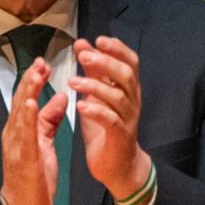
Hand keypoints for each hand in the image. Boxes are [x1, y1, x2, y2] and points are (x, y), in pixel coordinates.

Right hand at [0, 56, 62, 204]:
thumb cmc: (34, 178)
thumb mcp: (45, 144)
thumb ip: (50, 121)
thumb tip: (60, 97)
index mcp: (20, 131)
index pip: (25, 99)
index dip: (33, 80)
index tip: (43, 63)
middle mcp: (14, 135)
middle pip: (20, 101)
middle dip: (30, 80)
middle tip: (40, 60)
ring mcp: (16, 146)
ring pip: (20, 114)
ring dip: (27, 92)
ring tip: (35, 73)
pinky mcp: (23, 159)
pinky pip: (25, 135)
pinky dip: (27, 117)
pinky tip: (31, 103)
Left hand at [70, 35, 150, 200]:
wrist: (118, 164)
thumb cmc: (106, 127)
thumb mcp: (98, 94)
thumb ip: (92, 71)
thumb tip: (83, 44)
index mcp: (129, 88)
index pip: (131, 62)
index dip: (117, 49)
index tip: (98, 39)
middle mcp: (133, 100)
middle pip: (126, 75)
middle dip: (105, 62)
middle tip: (83, 57)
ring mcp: (128, 118)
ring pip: (117, 96)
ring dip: (94, 86)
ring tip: (72, 82)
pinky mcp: (120, 135)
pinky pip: (111, 120)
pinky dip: (96, 111)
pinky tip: (80, 106)